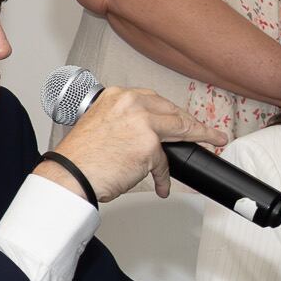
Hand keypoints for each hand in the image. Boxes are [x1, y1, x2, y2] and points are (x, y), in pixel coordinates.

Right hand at [40, 86, 224, 203]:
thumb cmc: (80, 158)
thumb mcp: (100, 126)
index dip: (172, 110)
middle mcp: (130, 104)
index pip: (154, 100)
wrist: (70, 175)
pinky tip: (162, 184)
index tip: (183, 116)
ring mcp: (142, 123)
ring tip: (211, 140)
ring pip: (179, 129)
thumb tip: (148, 133)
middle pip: (172, 111)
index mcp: (116, 96)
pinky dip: (163, 176)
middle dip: (192, 122)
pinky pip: (164, 163)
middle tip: (207, 130)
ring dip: (198, 136)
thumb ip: (124, 122)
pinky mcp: (149, 146)